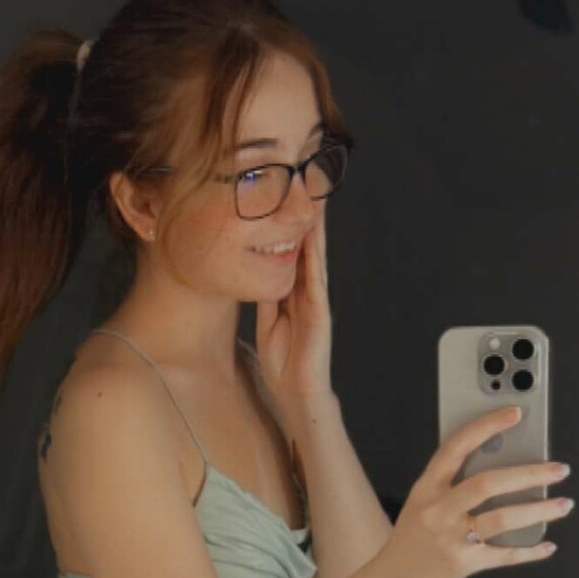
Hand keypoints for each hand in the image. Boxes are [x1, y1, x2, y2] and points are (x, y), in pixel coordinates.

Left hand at [253, 206, 332, 404]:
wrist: (298, 394)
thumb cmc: (285, 364)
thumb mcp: (268, 324)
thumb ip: (267, 301)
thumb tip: (258, 277)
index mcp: (294, 296)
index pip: (292, 254)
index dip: (288, 227)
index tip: (283, 199)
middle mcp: (307, 293)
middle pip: (306, 247)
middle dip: (305, 218)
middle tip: (304, 184)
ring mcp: (316, 300)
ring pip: (314, 256)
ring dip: (315, 228)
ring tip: (314, 197)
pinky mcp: (320, 312)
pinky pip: (316, 277)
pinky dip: (314, 255)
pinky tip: (313, 235)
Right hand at [365, 406, 572, 577]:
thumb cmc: (412, 539)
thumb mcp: (423, 504)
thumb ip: (454, 485)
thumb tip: (505, 466)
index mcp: (426, 488)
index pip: (456, 447)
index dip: (486, 427)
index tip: (514, 414)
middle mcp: (437, 510)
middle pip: (488, 484)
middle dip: (530, 474)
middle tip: (558, 470)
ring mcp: (449, 538)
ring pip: (502, 518)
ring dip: (539, 511)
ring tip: (563, 505)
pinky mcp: (462, 564)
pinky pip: (504, 555)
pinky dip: (529, 550)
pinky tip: (546, 545)